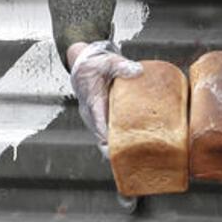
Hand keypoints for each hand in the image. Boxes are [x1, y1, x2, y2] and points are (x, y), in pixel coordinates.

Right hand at [68, 40, 142, 155]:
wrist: (83, 64)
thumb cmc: (94, 64)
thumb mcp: (108, 62)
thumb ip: (122, 66)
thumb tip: (138, 71)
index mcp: (92, 102)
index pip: (99, 123)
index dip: (107, 136)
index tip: (117, 148)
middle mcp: (92, 113)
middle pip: (102, 137)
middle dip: (114, 149)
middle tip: (131, 159)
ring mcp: (96, 117)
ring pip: (105, 136)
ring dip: (117, 146)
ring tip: (135, 157)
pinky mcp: (102, 116)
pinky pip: (109, 131)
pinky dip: (118, 138)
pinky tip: (134, 144)